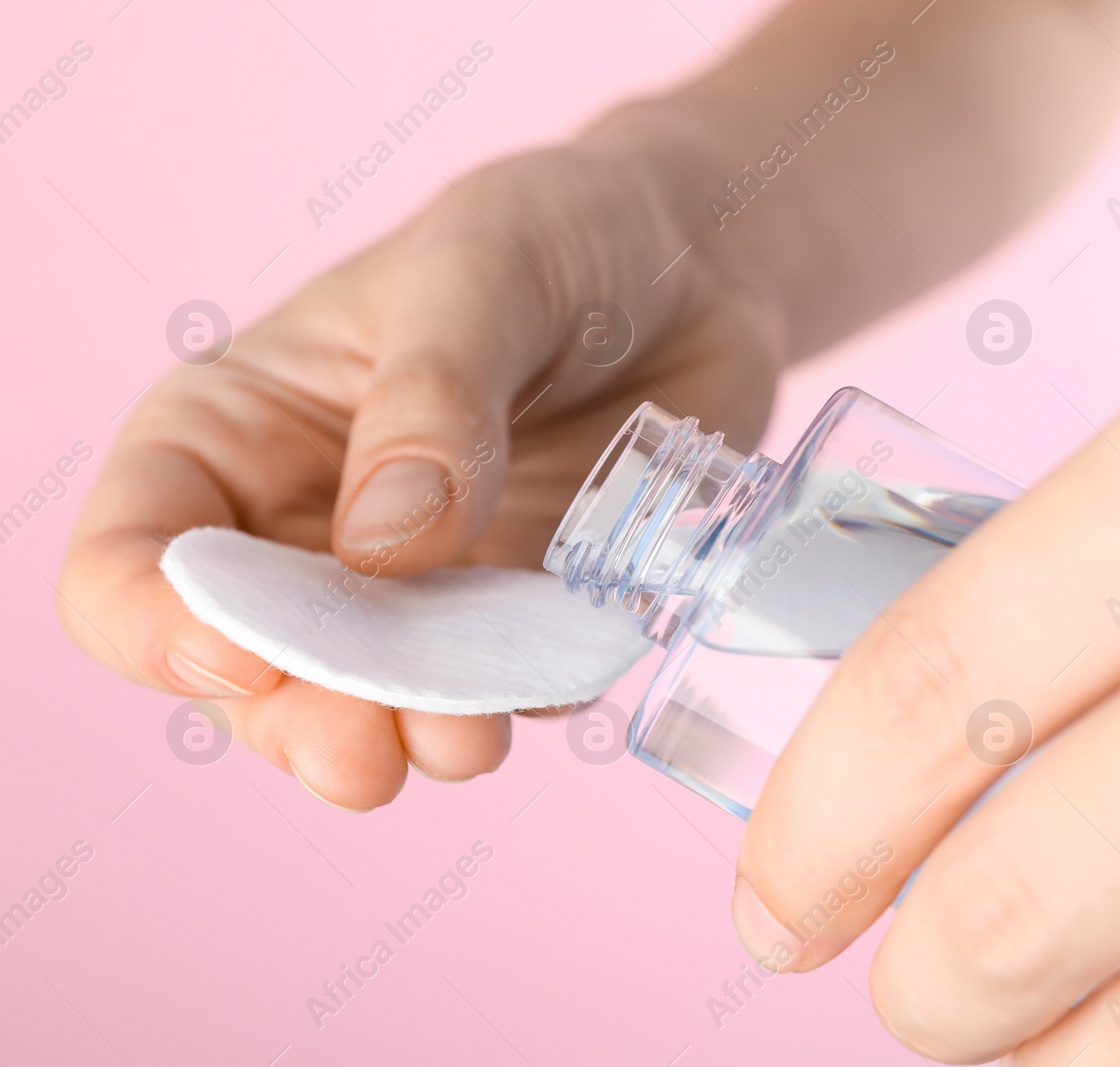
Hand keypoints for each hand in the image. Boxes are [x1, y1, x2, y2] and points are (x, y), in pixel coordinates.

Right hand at [58, 147, 775, 810]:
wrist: (695, 266)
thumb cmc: (559, 232)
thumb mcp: (485, 268)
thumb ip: (432, 397)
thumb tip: (385, 547)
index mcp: (239, 430)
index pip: (134, 553)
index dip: (155, 620)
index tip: (240, 652)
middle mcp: (312, 527)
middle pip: (252, 664)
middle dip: (296, 720)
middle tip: (365, 754)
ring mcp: (423, 587)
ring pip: (374, 703)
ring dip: (409, 735)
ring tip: (464, 739)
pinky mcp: (525, 615)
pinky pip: (511, 686)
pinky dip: (525, 698)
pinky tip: (559, 673)